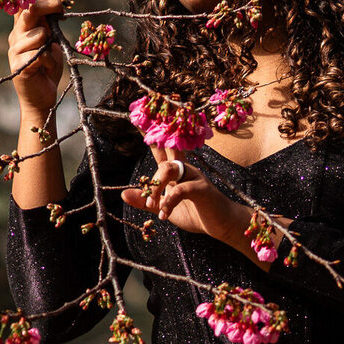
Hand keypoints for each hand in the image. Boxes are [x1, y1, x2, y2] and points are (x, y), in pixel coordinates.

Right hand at [7, 0, 66, 115]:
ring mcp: (15, 51)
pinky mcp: (19, 66)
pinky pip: (40, 54)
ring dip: (50, 44)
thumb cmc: (47, 67)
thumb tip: (54, 4)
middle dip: (48, 6)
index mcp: (23, 27)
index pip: (21, 0)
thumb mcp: (51, 40)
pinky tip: (44, 69)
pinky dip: (49, 60)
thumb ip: (48, 24)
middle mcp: (16, 35)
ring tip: (49, 57)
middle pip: (28, 10)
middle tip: (60, 10)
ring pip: (37, 34)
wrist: (42, 97)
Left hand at [121, 144, 245, 242]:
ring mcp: (194, 176)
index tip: (137, 118)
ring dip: (156, 187)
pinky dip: (169, 202)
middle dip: (152, 157)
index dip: (150, 135)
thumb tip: (123, 194)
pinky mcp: (202, 188)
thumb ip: (146, 201)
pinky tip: (164, 214)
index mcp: (174, 171)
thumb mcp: (165, 208)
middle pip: (164, 155)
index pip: (160, 149)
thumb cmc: (195, 213)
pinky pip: (181, 189)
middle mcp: (184, 168)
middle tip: (145, 178)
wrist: (220, 224)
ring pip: (168, 169)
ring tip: (152, 206)